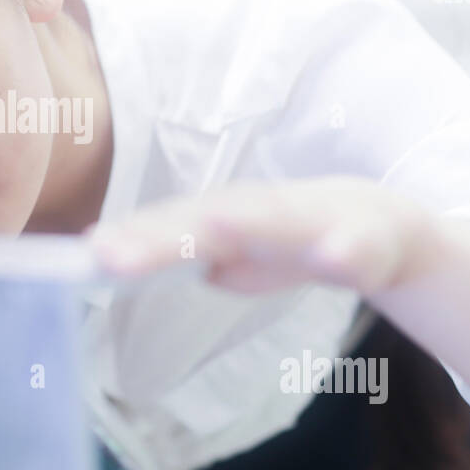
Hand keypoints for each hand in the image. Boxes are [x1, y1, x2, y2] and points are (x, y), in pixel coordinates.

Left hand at [84, 175, 434, 297]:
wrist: (384, 227)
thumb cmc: (289, 241)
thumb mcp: (232, 256)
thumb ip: (187, 260)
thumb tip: (131, 260)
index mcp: (223, 217)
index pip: (165, 227)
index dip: (128, 240)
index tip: (85, 254)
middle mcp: (260, 209)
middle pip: (202, 222)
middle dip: (158, 239)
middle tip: (110, 255)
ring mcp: (313, 220)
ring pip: (276, 219)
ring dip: (246, 223)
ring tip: (212, 229)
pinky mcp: (365, 240)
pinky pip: (356, 248)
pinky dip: (345, 251)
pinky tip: (335, 258)